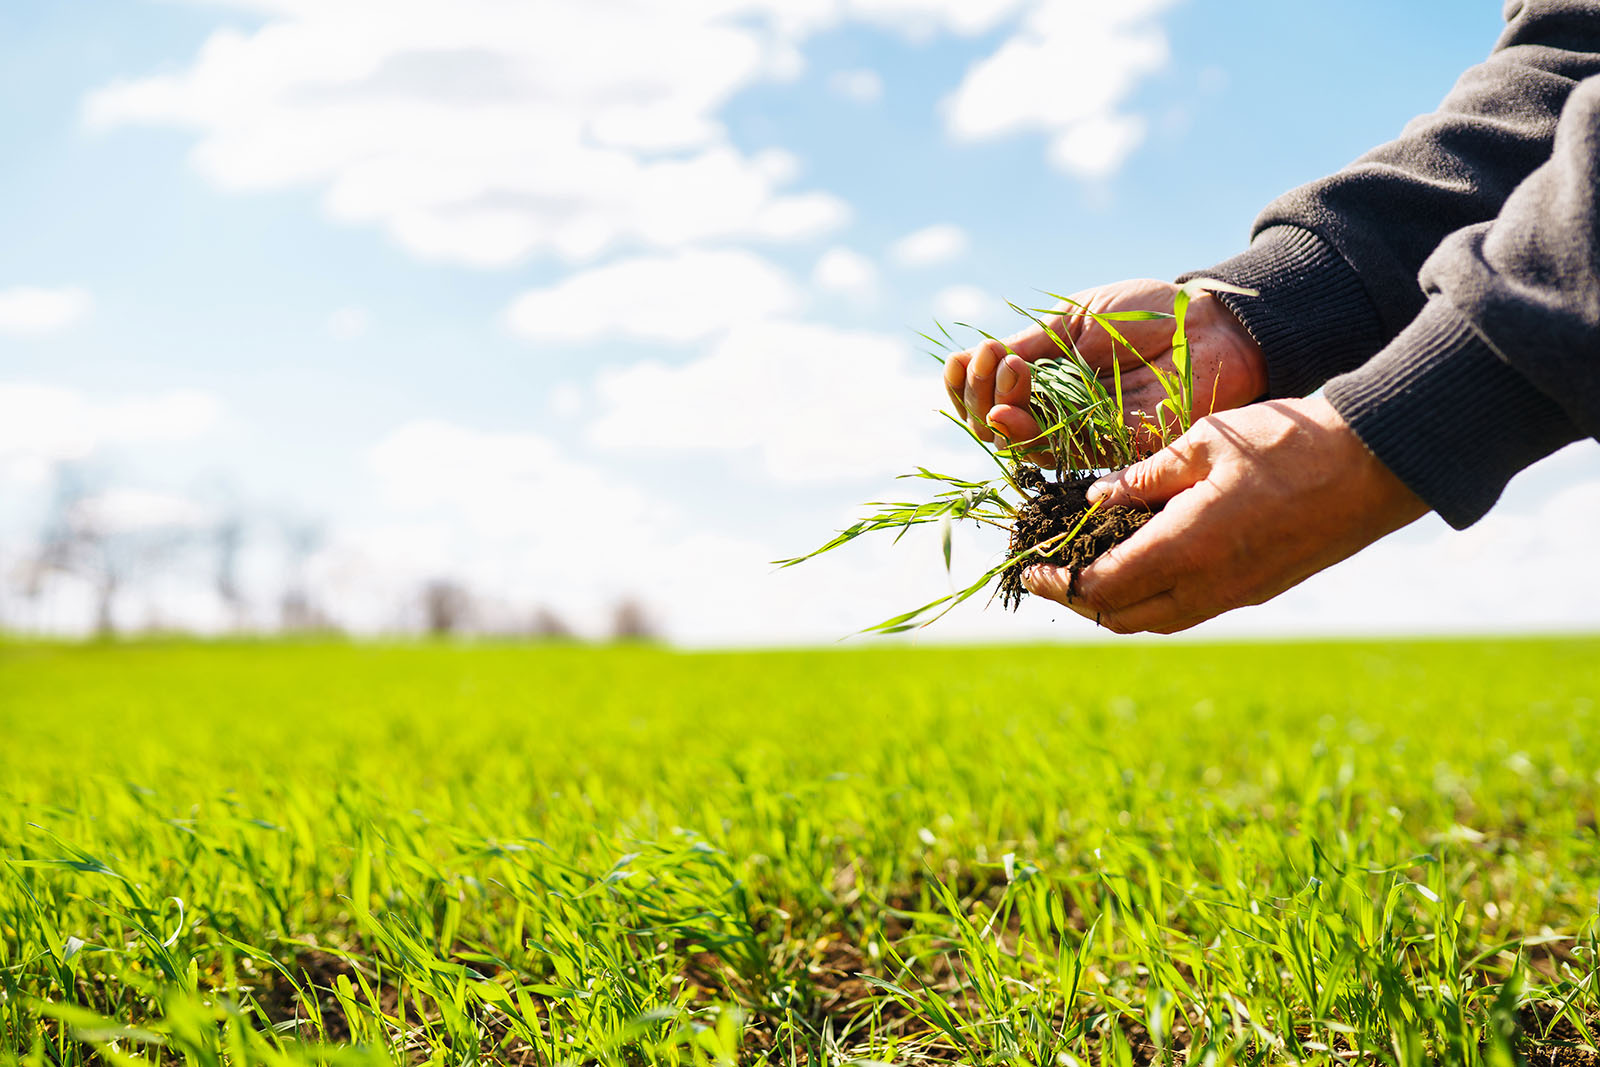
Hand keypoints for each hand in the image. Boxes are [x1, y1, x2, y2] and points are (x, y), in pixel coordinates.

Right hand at [942, 278, 1267, 450]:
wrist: (1207, 325)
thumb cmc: (1144, 315)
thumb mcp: (1072, 320)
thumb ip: (1026, 345)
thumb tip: (969, 361)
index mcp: (1047, 381)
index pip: (992, 395)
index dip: (967, 385)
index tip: (961, 359)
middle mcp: (1058, 413)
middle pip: (995, 425)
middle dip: (977, 396)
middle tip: (989, 361)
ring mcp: (1081, 434)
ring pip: (1018, 443)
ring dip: (997, 410)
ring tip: (1007, 372)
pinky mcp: (1107, 453)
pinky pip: (1056, 453)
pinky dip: (1025, 434)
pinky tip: (1012, 408)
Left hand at [1022, 396, 1428, 633]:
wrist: (1375, 464)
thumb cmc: (1287, 442)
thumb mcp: (1203, 442)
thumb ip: (1143, 476)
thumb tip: (1095, 499)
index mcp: (1186, 549)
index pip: (1101, 587)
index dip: (1059, 583)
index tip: (1031, 568)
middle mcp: (1207, 586)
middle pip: (1122, 616)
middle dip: (1078, 601)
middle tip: (1051, 574)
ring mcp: (1235, 595)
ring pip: (1155, 620)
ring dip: (1115, 605)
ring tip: (1088, 573)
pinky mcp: (1256, 591)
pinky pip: (1187, 611)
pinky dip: (1151, 600)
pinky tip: (1141, 565)